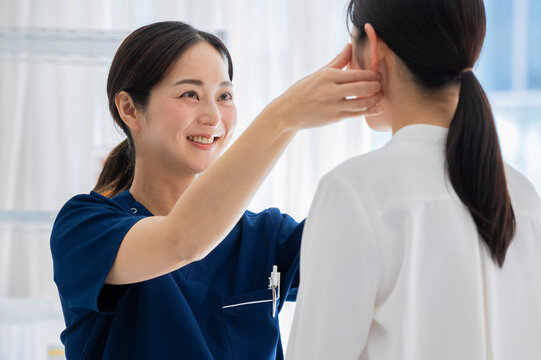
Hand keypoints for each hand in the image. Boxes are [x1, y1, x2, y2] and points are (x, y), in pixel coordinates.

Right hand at [263, 44, 382, 131]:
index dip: (371, 73)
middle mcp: (331, 90)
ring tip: (380, 95)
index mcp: (328, 76)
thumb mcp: (319, 73)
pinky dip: (369, 111)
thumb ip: (337, 61)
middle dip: (376, 85)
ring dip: (375, 98)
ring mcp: (332, 105)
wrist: (288, 112)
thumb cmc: (303, 90)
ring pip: (361, 102)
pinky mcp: (333, 118)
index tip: (378, 73)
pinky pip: (356, 114)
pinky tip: (378, 108)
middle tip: (382, 83)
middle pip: (361, 87)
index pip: (356, 73)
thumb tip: (350, 45)